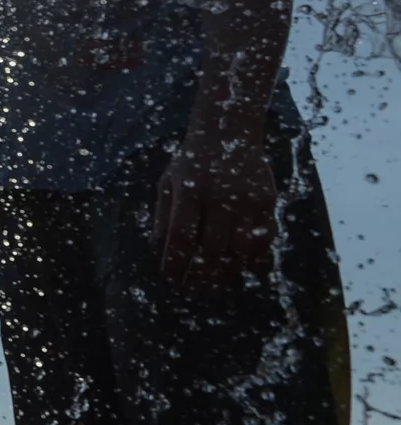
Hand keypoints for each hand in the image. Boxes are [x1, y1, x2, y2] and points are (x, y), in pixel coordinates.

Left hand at [149, 123, 277, 289]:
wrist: (229, 132)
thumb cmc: (191, 161)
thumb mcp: (168, 182)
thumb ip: (162, 216)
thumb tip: (156, 249)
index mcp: (190, 191)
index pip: (181, 236)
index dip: (176, 262)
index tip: (170, 279)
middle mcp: (221, 197)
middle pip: (213, 248)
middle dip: (202, 275)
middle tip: (193, 291)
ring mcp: (248, 200)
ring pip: (241, 248)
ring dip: (227, 273)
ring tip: (214, 287)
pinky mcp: (268, 201)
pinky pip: (264, 238)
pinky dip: (253, 258)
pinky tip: (241, 269)